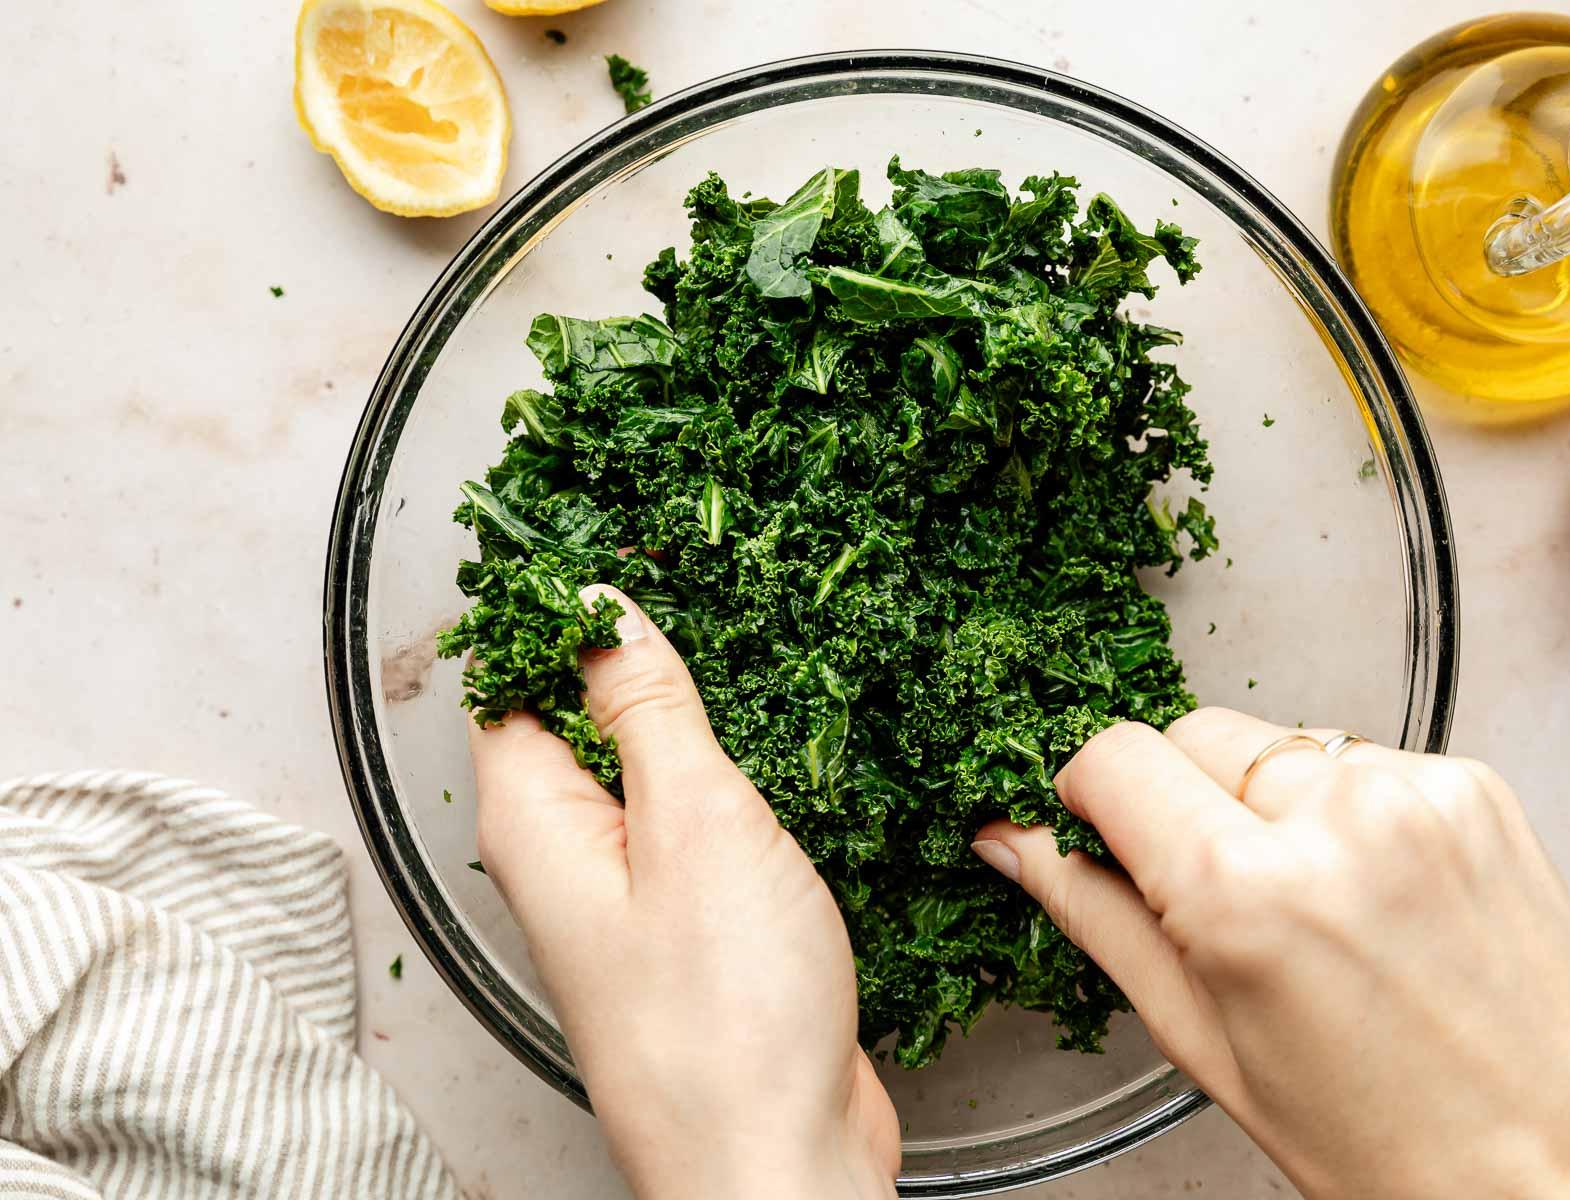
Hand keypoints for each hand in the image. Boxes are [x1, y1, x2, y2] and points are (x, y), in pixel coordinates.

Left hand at [469, 586, 898, 1199]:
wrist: (777, 1160)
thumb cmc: (726, 1014)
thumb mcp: (693, 822)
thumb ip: (646, 708)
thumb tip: (600, 608)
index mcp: (534, 824)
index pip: (512, 679)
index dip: (556, 608)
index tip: (619, 538)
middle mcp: (566, 862)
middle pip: (575, 721)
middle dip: (631, 653)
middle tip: (709, 576)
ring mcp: (628, 902)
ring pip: (643, 777)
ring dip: (691, 720)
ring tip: (760, 645)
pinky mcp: (690, 934)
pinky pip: (692, 832)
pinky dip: (728, 785)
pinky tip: (787, 756)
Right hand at [973, 708, 1569, 1198]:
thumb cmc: (1388, 1141)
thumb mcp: (1204, 1045)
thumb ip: (1097, 920)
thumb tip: (1011, 840)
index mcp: (1246, 892)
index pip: (1112, 757)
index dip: (1087, 797)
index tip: (1097, 836)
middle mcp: (1333, 814)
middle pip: (1188, 732)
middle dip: (1175, 798)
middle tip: (1210, 894)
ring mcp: (1413, 788)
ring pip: (1271, 742)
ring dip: (1260, 802)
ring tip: (1308, 906)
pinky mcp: (1470, 780)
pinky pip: (1353, 758)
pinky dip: (1337, 808)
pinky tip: (1368, 893)